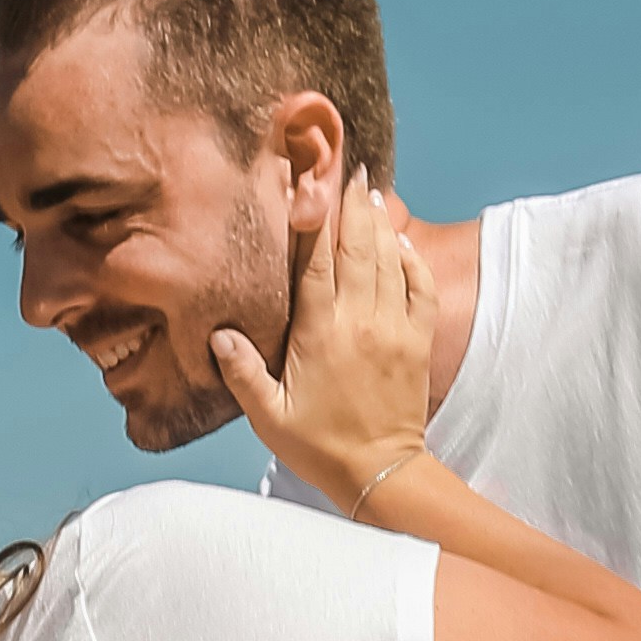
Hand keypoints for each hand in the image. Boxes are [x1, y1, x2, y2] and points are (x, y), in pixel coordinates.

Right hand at [213, 169, 431, 512]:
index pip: (315, 260)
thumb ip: (242, 371)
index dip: (313, 217)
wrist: (380, 473)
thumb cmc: (318, 446)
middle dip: (353, 203)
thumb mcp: (267, 415)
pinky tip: (401, 242)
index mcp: (320, 331)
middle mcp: (360, 320)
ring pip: (390, 260)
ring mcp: (394, 328)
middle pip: (358, 246)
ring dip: (380, 222)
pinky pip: (421, 288)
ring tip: (370, 190)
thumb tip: (219, 332)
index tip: (309, 182)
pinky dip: (412, 260)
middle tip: (349, 167)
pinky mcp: (417, 341)